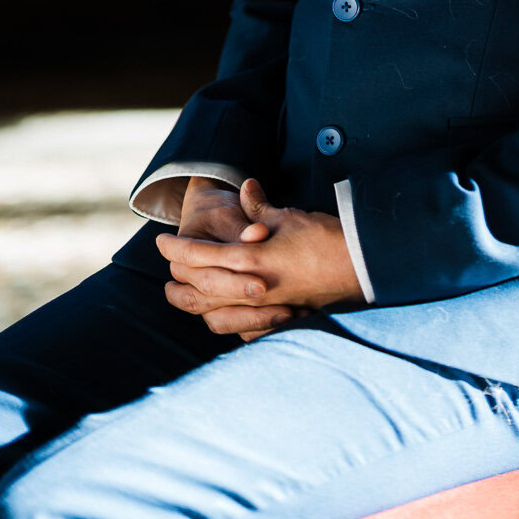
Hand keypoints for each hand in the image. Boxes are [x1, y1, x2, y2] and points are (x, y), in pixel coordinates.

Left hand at [156, 178, 363, 339]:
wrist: (358, 267)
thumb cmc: (323, 238)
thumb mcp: (288, 216)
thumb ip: (260, 207)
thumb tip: (246, 187)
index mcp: (249, 260)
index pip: (198, 257)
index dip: (175, 249)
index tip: (160, 242)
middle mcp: (250, 289)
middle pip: (198, 290)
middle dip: (178, 280)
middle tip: (167, 272)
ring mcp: (263, 309)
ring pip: (214, 316)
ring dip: (193, 306)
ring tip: (181, 296)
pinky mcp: (278, 319)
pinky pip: (241, 330)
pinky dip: (224, 323)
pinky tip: (222, 316)